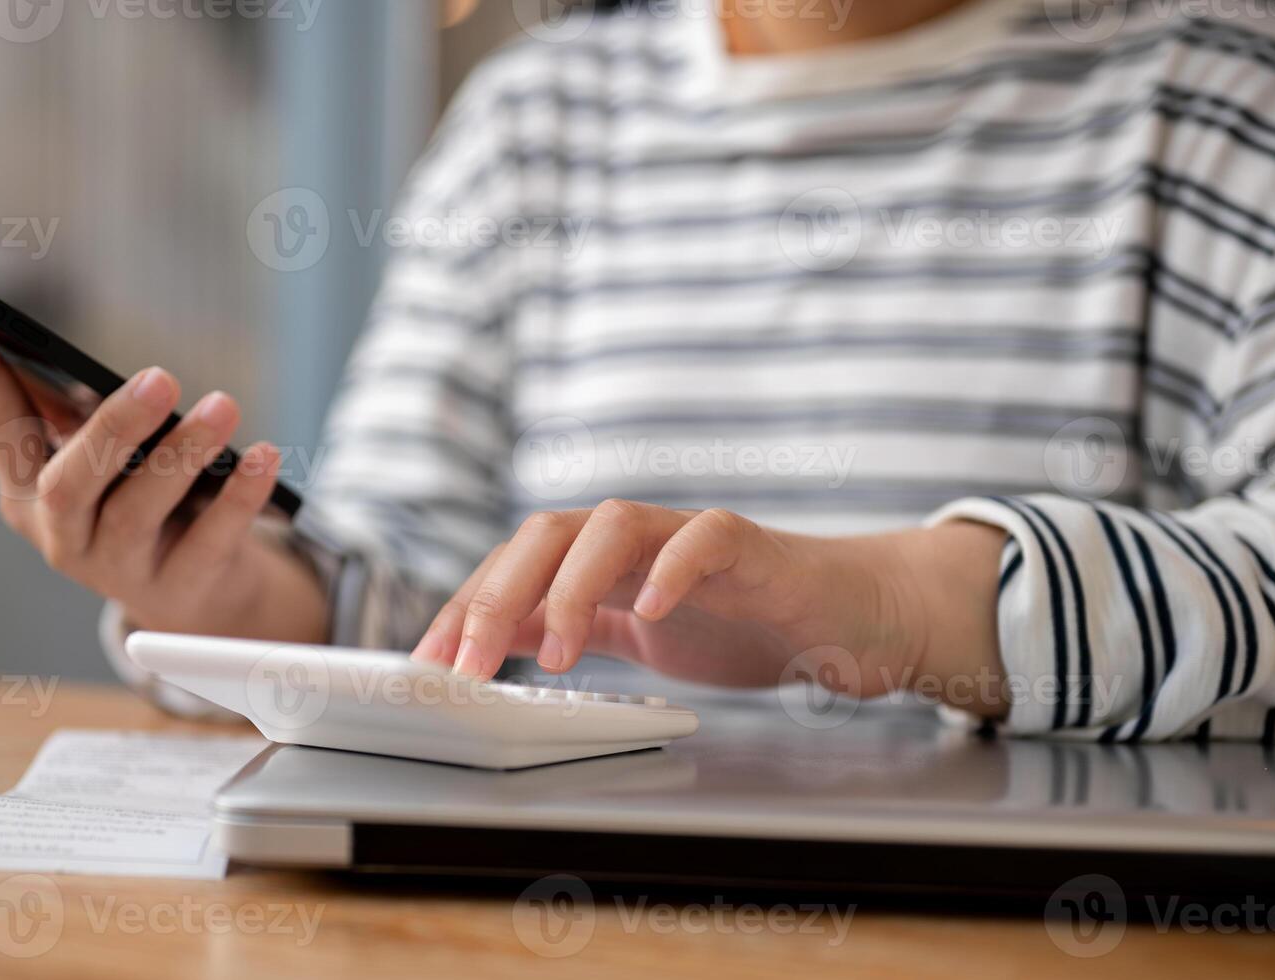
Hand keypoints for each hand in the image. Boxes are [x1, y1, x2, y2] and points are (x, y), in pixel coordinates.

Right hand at [0, 313, 325, 641]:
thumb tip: (60, 351)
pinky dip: (239, 497)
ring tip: (224, 406)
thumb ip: (80, 413)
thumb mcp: (104, 460)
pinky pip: (211, 541)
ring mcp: (117, 571)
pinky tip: (264, 456)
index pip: (0, 430)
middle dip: (113, 427)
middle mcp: (63, 535)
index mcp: (28, 494)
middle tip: (161, 377)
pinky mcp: (179, 590)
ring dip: (183, 454)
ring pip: (140, 512)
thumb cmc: (139, 501)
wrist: (198, 593)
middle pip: (71, 483)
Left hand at [410, 500, 1007, 714]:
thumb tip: (497, 638)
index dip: (464, 609)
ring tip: (559, 652)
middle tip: (468, 664)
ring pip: (612, 525)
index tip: (426, 664)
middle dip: (496, 597)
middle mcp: (637, 538)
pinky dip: (672, 570)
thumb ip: (574, 627)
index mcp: (601, 562)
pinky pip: (704, 539)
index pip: (514, 568)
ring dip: (572, 586)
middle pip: (545, 534)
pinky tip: (648, 611)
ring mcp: (690, 536)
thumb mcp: (638, 639)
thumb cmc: (744, 623)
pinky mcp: (750, 547)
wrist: (847, 617)